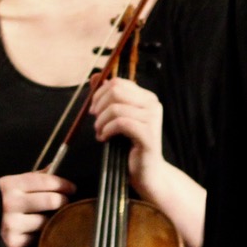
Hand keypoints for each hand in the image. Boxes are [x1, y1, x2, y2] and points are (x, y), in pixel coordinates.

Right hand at [0, 170, 75, 246]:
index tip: (71, 187)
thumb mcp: (10, 185)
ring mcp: (11, 223)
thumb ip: (32, 178)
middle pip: (52, 200)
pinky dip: (38, 235)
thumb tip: (53, 167)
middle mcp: (9, 202)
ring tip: (41, 218)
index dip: (62, 184)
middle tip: (63, 202)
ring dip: (49, 220)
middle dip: (62, 201)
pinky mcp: (13, 241)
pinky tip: (30, 231)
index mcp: (9, 185)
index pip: (44, 181)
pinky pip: (38, 237)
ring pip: (47, 220)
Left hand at [89, 77, 166, 195]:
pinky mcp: (149, 135)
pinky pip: (121, 123)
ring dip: (101, 121)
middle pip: (116, 91)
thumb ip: (106, 96)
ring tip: (99, 132)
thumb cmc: (129, 144)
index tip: (94, 109)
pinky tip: (104, 138)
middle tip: (95, 121)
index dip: (99, 93)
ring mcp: (153, 119)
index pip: (118, 82)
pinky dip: (107, 130)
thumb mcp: (116, 117)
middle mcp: (153, 104)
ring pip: (116, 108)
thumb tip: (94, 75)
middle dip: (99, 106)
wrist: (146, 171)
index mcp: (146, 97)